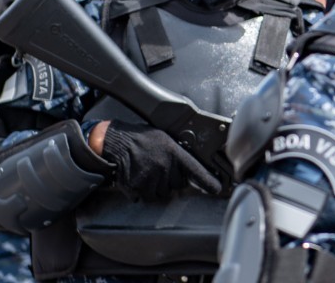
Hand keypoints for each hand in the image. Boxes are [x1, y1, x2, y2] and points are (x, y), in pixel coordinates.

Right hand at [100, 120, 221, 200]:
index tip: (217, 189)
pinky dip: (141, 191)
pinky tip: (137, 176)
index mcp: (173, 153)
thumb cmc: (141, 139)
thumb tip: (189, 170)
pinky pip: (144, 197)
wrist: (117, 141)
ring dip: (155, 187)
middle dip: (169, 180)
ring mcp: (151, 178)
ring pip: (161, 194)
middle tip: (157, 167)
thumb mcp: (164, 140)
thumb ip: (178, 155)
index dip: (208, 181)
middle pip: (176, 186)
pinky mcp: (138, 188)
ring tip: (146, 170)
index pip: (195, 170)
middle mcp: (164, 167)